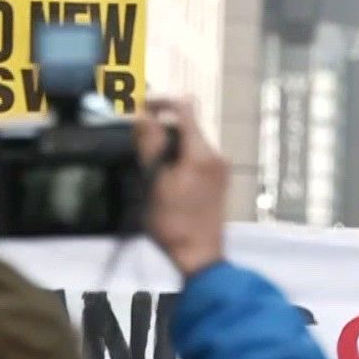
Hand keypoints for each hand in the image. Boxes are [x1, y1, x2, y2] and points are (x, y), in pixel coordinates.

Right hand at [136, 98, 226, 277]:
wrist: (200, 257)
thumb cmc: (173, 222)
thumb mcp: (154, 181)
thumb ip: (150, 144)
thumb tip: (142, 114)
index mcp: (201, 152)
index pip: (184, 107)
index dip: (160, 102)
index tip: (139, 108)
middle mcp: (216, 154)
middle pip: (187, 124)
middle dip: (161, 127)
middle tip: (138, 143)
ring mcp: (220, 168)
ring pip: (191, 141)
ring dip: (169, 143)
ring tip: (149, 164)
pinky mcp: (219, 180)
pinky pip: (197, 156)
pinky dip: (179, 156)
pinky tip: (164, 176)